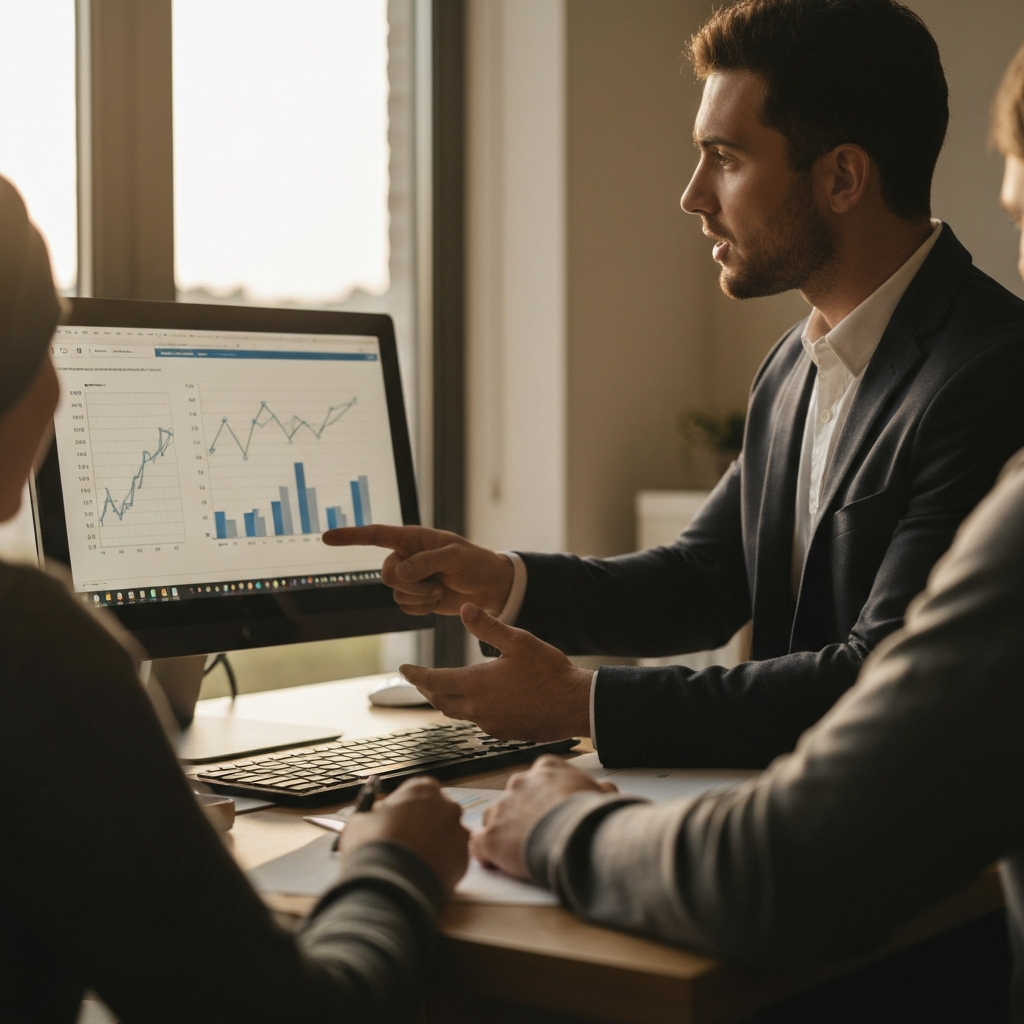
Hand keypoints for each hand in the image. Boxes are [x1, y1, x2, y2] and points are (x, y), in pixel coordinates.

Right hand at [322, 524, 514, 616]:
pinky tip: (437, 600)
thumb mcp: (455, 557)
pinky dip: (421, 608)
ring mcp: (410, 578)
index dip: (350, 537)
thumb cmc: (475, 562)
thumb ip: (427, 561)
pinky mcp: (415, 596)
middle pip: (386, 575)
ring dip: (420, 597)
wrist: (488, 586)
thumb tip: (401, 572)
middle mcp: (406, 556)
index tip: (326, 538)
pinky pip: (405, 607)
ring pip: (396, 594)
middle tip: (435, 584)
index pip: (375, 535)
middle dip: (411, 585)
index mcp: (412, 538)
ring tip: (441, 590)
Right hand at [342, 776, 469, 892]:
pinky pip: (452, 861)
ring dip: (434, 848)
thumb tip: (374, 816)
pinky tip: (422, 876)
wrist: (388, 884)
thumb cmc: (371, 845)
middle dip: (424, 827)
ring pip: (447, 838)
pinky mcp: (465, 860)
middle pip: (437, 814)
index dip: (406, 810)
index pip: (418, 794)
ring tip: (413, 865)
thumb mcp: (360, 822)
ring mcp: (459, 833)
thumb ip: (372, 814)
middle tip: (406, 846)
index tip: (396, 824)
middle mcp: (447, 805)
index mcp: (423, 789)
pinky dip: (440, 868)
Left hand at [399, 603, 592, 740]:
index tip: (403, 669)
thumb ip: (488, 626)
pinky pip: (478, 721)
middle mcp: (478, 709)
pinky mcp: (504, 733)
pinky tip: (480, 701)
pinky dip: (470, 709)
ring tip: (445, 689)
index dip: (415, 675)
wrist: (576, 705)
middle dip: (427, 689)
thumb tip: (464, 609)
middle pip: (441, 700)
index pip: (434, 681)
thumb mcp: (519, 641)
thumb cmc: (549, 672)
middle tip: (420, 680)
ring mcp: (491, 724)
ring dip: (447, 700)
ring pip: (458, 713)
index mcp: (476, 684)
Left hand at [471, 756, 616, 878]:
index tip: (549, 811)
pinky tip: (495, 862)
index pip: (538, 779)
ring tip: (518, 850)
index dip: (542, 798)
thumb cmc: (593, 816)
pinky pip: (479, 843)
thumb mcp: (603, 796)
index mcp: (547, 769)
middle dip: (522, 814)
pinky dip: (486, 853)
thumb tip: (605, 793)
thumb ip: (598, 791)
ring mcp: (503, 808)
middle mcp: (521, 782)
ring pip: (494, 818)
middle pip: (514, 797)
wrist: (578, 837)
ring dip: (503, 832)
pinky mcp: (491, 837)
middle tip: (538, 834)